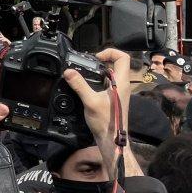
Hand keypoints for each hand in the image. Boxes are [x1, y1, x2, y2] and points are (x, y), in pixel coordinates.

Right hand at [63, 49, 141, 177]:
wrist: (111, 139)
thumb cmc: (106, 122)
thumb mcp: (90, 101)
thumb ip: (79, 85)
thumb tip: (69, 72)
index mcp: (121, 82)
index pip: (123, 58)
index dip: (110, 52)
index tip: (95, 58)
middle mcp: (122, 85)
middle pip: (116, 64)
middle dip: (101, 61)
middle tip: (87, 64)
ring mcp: (118, 92)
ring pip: (111, 74)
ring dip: (98, 71)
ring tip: (85, 74)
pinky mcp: (113, 98)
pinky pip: (107, 83)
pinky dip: (97, 81)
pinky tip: (86, 87)